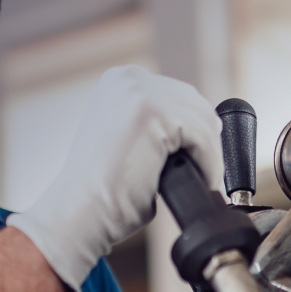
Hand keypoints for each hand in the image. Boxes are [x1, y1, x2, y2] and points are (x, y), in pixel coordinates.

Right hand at [11, 65, 224, 291]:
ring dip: (210, 155)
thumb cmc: (102, 191)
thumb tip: (197, 132)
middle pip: (196, 104)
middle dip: (205, 141)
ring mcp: (140, 92)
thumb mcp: (128, 140)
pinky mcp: (154, 113)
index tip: (199, 158)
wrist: (80, 212)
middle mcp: (129, 78)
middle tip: (204, 172)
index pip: (181, 97)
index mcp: (121, 81)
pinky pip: (204, 138)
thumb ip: (155, 125)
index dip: (195, 131)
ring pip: (204, 121)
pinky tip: (202, 181)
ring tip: (202, 180)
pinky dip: (210, 164)